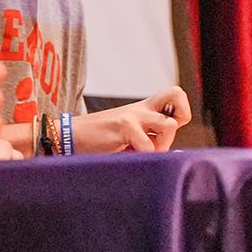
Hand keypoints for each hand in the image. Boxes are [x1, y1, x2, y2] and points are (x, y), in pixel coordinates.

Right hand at [72, 86, 192, 152]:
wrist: (71, 136)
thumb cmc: (100, 140)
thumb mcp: (129, 135)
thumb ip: (149, 139)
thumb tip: (176, 154)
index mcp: (144, 108)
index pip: (177, 94)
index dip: (181, 113)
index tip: (165, 131)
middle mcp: (141, 108)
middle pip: (178, 94)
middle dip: (180, 119)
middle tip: (161, 136)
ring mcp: (133, 115)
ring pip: (169, 125)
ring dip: (161, 145)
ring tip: (143, 152)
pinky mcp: (123, 126)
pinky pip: (148, 146)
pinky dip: (142, 157)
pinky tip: (127, 155)